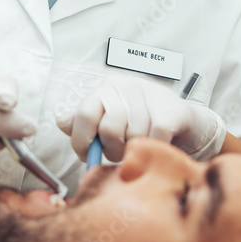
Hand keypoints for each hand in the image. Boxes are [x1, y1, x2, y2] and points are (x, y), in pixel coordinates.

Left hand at [56, 76, 225, 161]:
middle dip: (112, 149)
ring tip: (138, 146)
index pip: (84, 113)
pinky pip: (154, 138)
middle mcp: (125, 86)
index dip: (81, 140)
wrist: (180, 119)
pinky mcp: (170, 109)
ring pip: (133, 135)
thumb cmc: (139, 120)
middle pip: (108, 128)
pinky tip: (154, 145)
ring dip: (135, 149)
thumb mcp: (108, 118)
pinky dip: (153, 148)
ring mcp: (149, 95)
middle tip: (119, 153)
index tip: (86, 155)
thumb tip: (60, 121)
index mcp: (106, 89)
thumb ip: (82, 123)